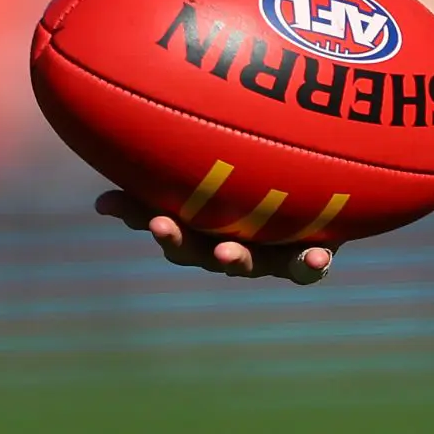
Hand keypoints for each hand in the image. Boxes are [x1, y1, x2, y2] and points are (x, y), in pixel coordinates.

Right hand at [95, 191, 332, 283]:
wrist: (335, 188)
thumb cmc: (266, 169)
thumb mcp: (221, 164)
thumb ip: (175, 168)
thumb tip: (98, 201)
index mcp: (204, 227)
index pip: (165, 224)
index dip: (140, 217)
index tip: (122, 204)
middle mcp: (232, 246)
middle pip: (197, 251)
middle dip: (177, 241)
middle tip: (161, 225)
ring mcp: (270, 254)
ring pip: (248, 264)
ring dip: (234, 260)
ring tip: (225, 253)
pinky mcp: (310, 256)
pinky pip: (307, 270)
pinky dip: (309, 267)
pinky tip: (316, 257)